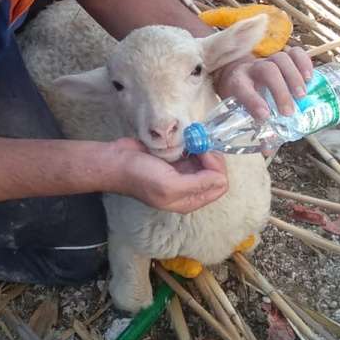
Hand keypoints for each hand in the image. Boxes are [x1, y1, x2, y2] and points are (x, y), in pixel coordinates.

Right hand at [111, 139, 227, 212]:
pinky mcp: (175, 158)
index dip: (216, 168)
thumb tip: (222, 179)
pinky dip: (193, 143)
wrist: (116, 162)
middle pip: (215, 172)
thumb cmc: (140, 176)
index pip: (219, 186)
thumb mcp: (170, 185)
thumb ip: (199, 184)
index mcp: (189, 200)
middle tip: (198, 144)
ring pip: (206, 160)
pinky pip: (194, 151)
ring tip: (191, 140)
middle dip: (211, 156)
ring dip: (202, 148)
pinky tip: (185, 138)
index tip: (202, 153)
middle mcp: (189, 188)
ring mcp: (182, 172)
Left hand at [215, 48, 313, 120]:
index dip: (253, 102)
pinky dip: (305, 62)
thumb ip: (255, 128)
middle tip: (288, 112)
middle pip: (268, 71)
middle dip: (280, 91)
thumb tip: (268, 150)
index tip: (265, 116)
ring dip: (294, 77)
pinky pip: (295, 52)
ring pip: (282, 60)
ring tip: (302, 95)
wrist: (238, 70)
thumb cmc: (242, 95)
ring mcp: (268, 59)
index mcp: (238, 83)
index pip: (243, 89)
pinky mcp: (282, 55)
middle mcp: (252, 68)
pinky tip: (310, 78)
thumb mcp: (241, 110)